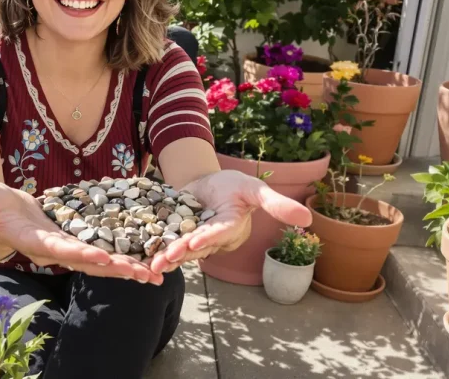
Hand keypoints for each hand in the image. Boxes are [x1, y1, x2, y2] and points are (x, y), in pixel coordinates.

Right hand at [0, 181, 163, 284]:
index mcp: (31, 240)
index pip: (59, 249)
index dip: (80, 254)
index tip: (103, 258)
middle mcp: (52, 247)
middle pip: (88, 261)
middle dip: (116, 268)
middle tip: (146, 276)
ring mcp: (63, 243)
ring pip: (97, 258)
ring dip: (124, 266)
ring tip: (155, 274)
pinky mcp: (70, 235)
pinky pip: (98, 245)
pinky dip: (120, 251)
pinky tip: (143, 255)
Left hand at [148, 169, 312, 273]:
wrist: (212, 183)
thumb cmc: (238, 186)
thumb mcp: (255, 189)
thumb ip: (275, 204)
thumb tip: (308, 217)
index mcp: (230, 226)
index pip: (221, 232)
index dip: (210, 238)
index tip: (198, 242)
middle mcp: (211, 236)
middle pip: (196, 246)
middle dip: (181, 252)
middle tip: (166, 258)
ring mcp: (192, 235)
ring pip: (179, 248)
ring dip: (165, 256)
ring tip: (152, 264)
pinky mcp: (176, 231)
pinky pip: (165, 241)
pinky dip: (154, 248)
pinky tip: (140, 256)